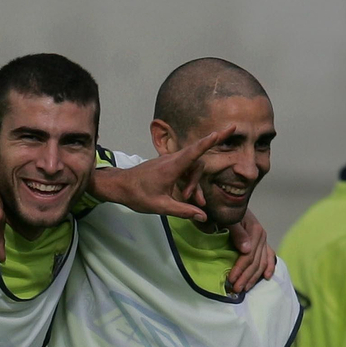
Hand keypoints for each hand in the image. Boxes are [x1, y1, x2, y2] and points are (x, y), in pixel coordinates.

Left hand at [89, 132, 218, 222]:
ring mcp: (170, 162)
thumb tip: (202, 216)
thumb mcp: (161, 206)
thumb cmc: (137, 195)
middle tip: (198, 201)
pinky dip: (187, 182)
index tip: (225, 130)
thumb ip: (183, 210)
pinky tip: (186, 197)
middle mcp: (172, 160)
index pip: (195, 150)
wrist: (119, 186)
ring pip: (190, 169)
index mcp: (172, 167)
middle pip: (196, 164)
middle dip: (199, 182)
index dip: (211, 140)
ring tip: (190, 201)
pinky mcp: (167, 166)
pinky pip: (183, 171)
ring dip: (193, 185)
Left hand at [226, 209, 275, 292]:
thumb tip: (246, 250)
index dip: (240, 269)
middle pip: (255, 262)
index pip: (248, 255)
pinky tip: (267, 277)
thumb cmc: (223, 211)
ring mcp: (263, 240)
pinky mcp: (262, 242)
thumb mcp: (227, 219)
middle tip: (235, 290)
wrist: (228, 202)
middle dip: (245, 277)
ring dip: (254, 277)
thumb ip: (236, 232)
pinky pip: (269, 256)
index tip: (230, 280)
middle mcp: (261, 235)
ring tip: (244, 288)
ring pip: (261, 262)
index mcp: (254, 230)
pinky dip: (269, 267)